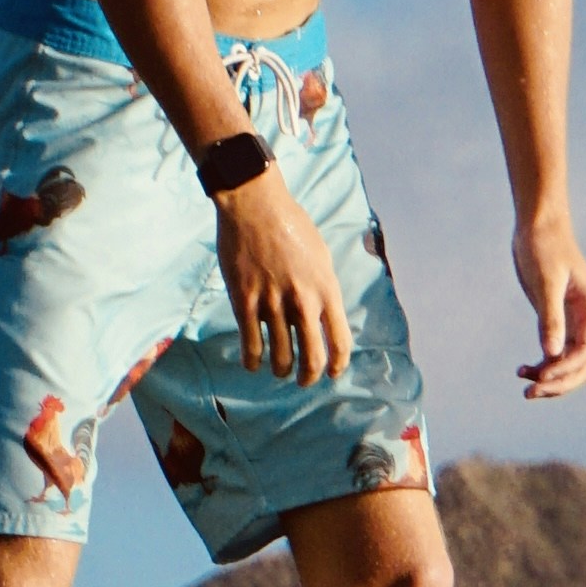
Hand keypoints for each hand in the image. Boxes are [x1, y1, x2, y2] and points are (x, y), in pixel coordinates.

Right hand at [217, 162, 351, 381]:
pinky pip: (251, 344)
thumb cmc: (291, 225)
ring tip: (278, 370)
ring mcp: (273, 302)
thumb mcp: (320, 256)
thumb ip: (324, 287)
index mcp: (327, 289)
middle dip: (309, 377)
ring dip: (280, 370)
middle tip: (303, 381)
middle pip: (312, 358)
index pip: (340, 341)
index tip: (332, 373)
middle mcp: (303, 300)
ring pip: (281, 357)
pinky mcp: (245, 301)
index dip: (337, 365)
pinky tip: (253, 363)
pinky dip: (254, 360)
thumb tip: (325, 315)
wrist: (255, 205)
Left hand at [514, 210, 585, 399]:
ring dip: (552, 379)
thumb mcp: (545, 283)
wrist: (538, 226)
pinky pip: (558, 353)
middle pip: (585, 365)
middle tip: (530, 393)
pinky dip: (544, 365)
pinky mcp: (562, 320)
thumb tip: (550, 355)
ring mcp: (577, 321)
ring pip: (572, 364)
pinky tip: (523, 369)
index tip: (540, 378)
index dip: (565, 370)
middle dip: (561, 383)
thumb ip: (550, 319)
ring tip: (525, 388)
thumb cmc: (543, 248)